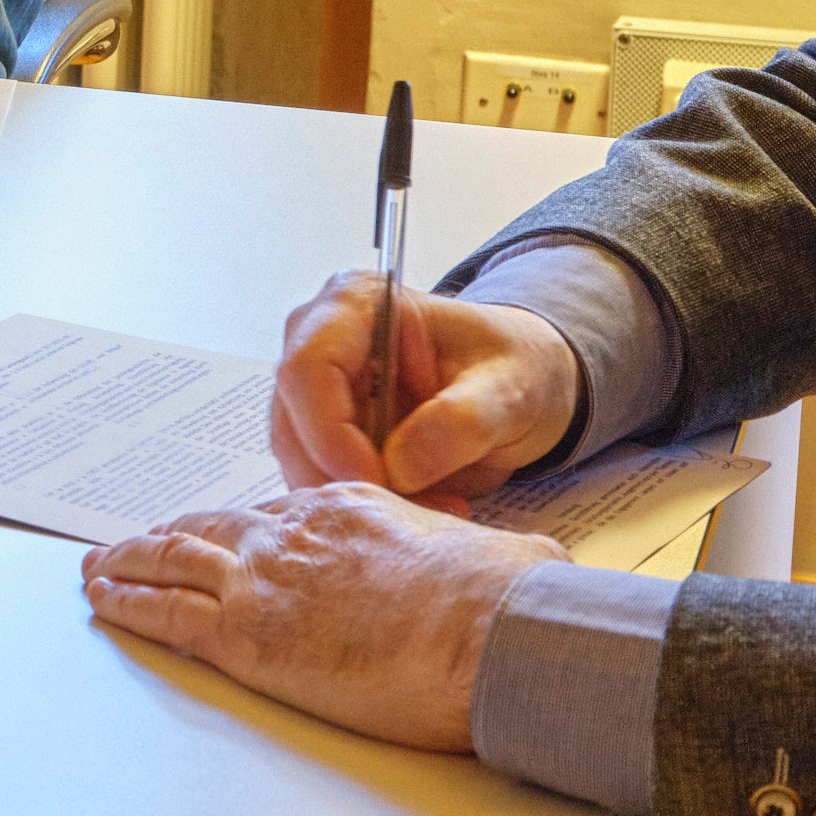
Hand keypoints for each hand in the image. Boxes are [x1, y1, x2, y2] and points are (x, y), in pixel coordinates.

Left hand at [82, 486, 557, 752]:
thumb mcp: (503, 556)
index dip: (240, 528)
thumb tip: (525, 566)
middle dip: (171, 535)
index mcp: (352, 509)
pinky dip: (128, 603)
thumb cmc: (507, 603)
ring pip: (175, 561)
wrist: (491, 635)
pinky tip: (104, 601)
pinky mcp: (249, 636)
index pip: (277, 515)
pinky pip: (168, 614)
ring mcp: (267, 581)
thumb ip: (482, 558)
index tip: (220, 533)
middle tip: (138, 542)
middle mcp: (297, 535)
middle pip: (214, 527)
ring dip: (129, 563)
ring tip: (98, 567)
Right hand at [272, 280, 581, 509]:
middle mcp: (319, 341)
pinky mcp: (324, 433)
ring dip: (359, 499)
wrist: (523, 383)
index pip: (307, 369)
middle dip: (346, 478)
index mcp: (355, 304)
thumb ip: (461, 420)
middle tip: (416, 511)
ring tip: (434, 505)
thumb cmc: (516, 366)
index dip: (331, 433)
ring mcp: (317, 390)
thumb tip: (400, 466)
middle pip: (293, 423)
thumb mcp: (510, 389)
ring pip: (301, 461)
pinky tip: (420, 504)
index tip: (381, 482)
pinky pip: (322, 480)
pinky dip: (366, 506)